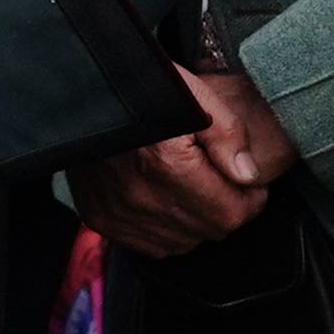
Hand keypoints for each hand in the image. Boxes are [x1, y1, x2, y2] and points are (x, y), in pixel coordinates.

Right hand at [67, 69, 293, 260]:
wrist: (84, 93)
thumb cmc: (140, 88)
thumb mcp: (193, 94)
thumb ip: (227, 134)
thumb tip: (247, 175)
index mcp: (169, 165)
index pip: (229, 214)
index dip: (248, 200)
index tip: (248, 184)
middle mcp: (142, 197)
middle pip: (209, 230)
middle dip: (223, 208)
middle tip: (219, 181)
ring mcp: (119, 212)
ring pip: (183, 242)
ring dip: (194, 221)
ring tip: (188, 186)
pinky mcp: (102, 218)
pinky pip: (151, 245)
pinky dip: (164, 229)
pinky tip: (163, 198)